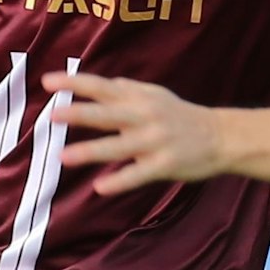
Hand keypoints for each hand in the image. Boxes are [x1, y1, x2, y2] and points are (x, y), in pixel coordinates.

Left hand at [45, 72, 223, 195]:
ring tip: (63, 157)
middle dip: (79, 113)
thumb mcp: (156, 94)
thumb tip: (103, 82)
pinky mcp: (165, 165)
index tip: (47, 81)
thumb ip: (128, 88)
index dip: (74, 83)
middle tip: (52, 114)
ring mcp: (155, 141)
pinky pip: (138, 174)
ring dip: (90, 152)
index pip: (102, 86)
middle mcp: (144, 116)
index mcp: (139, 97)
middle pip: (107, 114)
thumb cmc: (182, 115)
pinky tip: (100, 188)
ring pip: (118, 147)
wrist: (221, 136)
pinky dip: (120, 181)